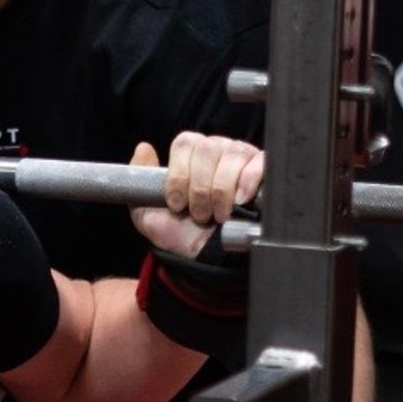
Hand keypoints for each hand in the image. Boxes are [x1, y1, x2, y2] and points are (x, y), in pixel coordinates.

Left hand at [128, 134, 263, 257]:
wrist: (206, 257)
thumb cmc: (180, 233)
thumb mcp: (147, 211)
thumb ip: (139, 182)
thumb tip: (143, 147)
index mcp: (191, 153)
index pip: (185, 143)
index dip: (180, 174)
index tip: (177, 203)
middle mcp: (217, 149)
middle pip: (208, 149)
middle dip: (200, 188)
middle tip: (199, 214)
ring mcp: (242, 156)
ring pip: (232, 156)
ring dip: (221, 192)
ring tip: (219, 215)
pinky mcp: (264, 169)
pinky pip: (258, 164)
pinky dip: (247, 183)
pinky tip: (241, 202)